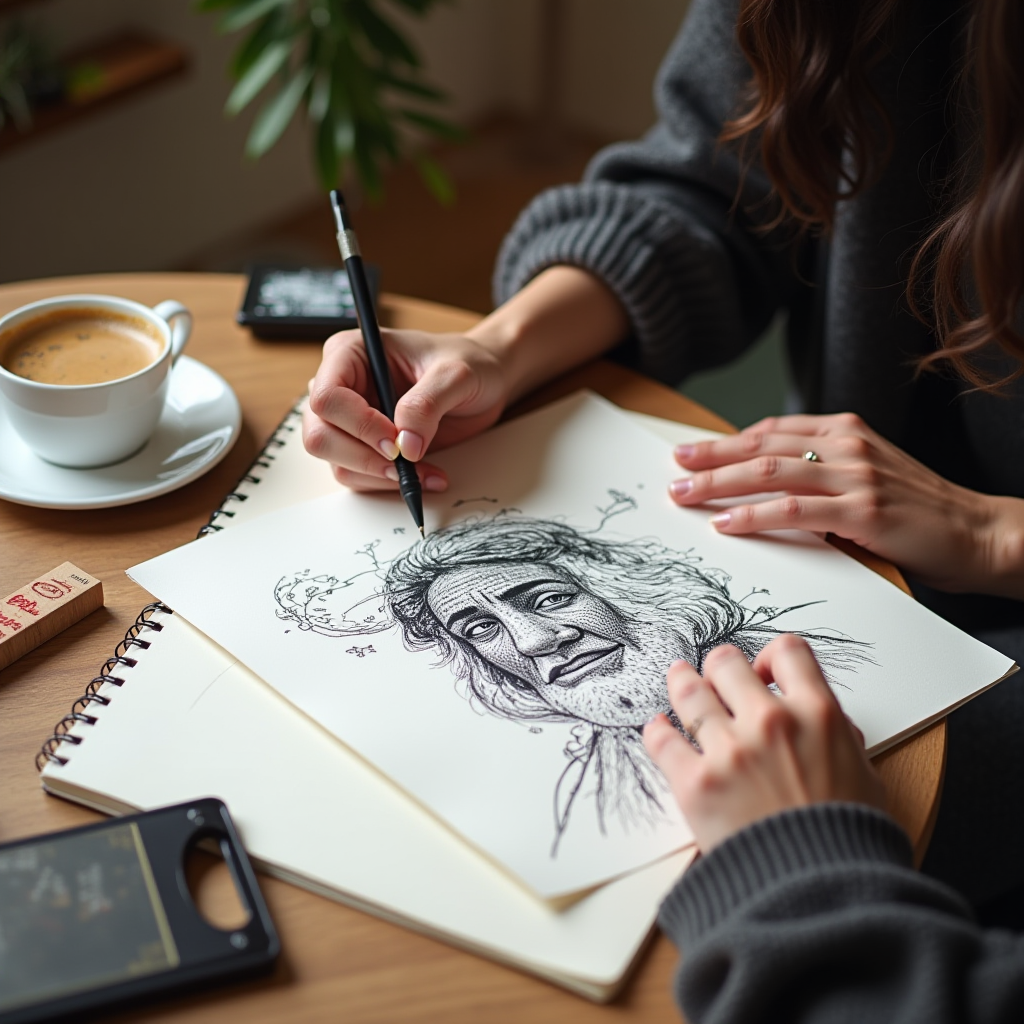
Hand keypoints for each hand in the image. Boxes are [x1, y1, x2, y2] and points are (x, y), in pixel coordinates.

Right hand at [302, 266, 629, 492]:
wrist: (495, 375)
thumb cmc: (478, 360)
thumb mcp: (460, 374)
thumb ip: (430, 403)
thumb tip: (406, 445)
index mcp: (350, 350)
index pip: (325, 394)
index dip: (356, 425)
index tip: (401, 442)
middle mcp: (343, 382)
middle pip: (318, 433)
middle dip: (365, 458)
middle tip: (413, 468)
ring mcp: (354, 416)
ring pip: (336, 461)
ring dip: (379, 478)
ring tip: (428, 477)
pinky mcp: (372, 443)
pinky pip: (362, 475)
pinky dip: (392, 486)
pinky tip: (428, 480)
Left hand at [643, 636, 885, 853]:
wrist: (823, 896)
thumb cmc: (848, 842)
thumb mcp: (864, 778)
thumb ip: (839, 739)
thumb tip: (825, 721)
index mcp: (817, 715)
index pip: (788, 652)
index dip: (771, 656)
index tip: (764, 670)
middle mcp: (770, 722)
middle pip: (726, 664)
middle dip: (720, 667)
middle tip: (714, 674)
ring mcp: (729, 750)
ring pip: (689, 692)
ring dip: (681, 683)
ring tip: (677, 678)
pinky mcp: (695, 782)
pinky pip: (662, 741)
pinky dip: (657, 731)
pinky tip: (658, 728)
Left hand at [670, 412, 1016, 593]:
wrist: (980, 532)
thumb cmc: (918, 510)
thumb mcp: (865, 477)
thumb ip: (819, 474)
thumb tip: (761, 487)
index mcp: (844, 431)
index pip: (770, 430)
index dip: (725, 441)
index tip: (690, 452)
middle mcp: (845, 445)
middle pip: (761, 445)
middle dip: (710, 457)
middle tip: (674, 469)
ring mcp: (854, 475)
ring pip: (769, 472)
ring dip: (720, 483)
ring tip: (684, 495)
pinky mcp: (862, 510)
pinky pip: (794, 510)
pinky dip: (754, 516)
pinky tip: (726, 523)